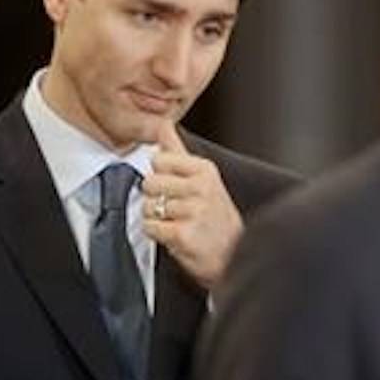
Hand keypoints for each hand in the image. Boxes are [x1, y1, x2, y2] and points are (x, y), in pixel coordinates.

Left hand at [142, 120, 242, 293]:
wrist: (232, 255)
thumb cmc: (215, 218)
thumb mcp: (203, 178)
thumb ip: (177, 150)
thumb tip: (163, 124)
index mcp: (204, 170)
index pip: (159, 160)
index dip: (161, 177)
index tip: (177, 189)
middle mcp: (201, 187)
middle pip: (148, 183)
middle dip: (155, 199)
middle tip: (176, 210)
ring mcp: (193, 211)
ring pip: (147, 207)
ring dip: (157, 219)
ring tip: (178, 223)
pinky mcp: (183, 234)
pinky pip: (150, 227)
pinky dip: (158, 234)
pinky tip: (175, 236)